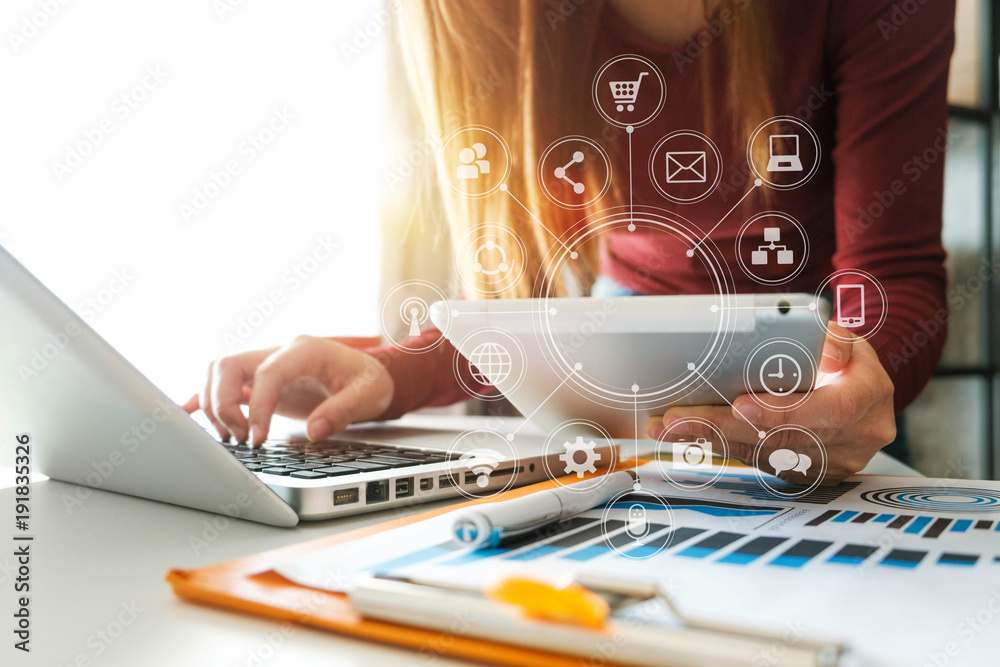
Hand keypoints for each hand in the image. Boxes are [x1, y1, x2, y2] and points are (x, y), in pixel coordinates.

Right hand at [182, 335, 393, 444]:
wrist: (370, 374)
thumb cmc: (369, 381)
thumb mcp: (368, 395)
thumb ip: (342, 411)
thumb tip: (313, 431)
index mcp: (304, 350)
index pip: (266, 373)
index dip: (256, 407)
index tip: (256, 438)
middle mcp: (278, 352)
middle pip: (228, 365)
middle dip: (223, 403)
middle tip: (241, 439)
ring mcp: (265, 364)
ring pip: (219, 372)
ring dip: (214, 404)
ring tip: (233, 438)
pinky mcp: (259, 380)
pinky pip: (223, 383)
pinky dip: (204, 397)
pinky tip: (188, 414)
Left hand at [647, 323, 896, 484]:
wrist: (861, 395)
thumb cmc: (846, 362)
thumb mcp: (850, 340)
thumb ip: (836, 342)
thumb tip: (825, 353)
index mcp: (868, 400)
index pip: (830, 411)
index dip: (783, 411)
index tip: (740, 406)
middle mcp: (853, 440)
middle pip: (780, 438)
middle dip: (722, 427)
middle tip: (677, 418)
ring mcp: (831, 463)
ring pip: (762, 454)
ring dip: (710, 440)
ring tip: (669, 426)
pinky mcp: (806, 474)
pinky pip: (757, 462)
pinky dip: (720, 447)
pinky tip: (688, 436)